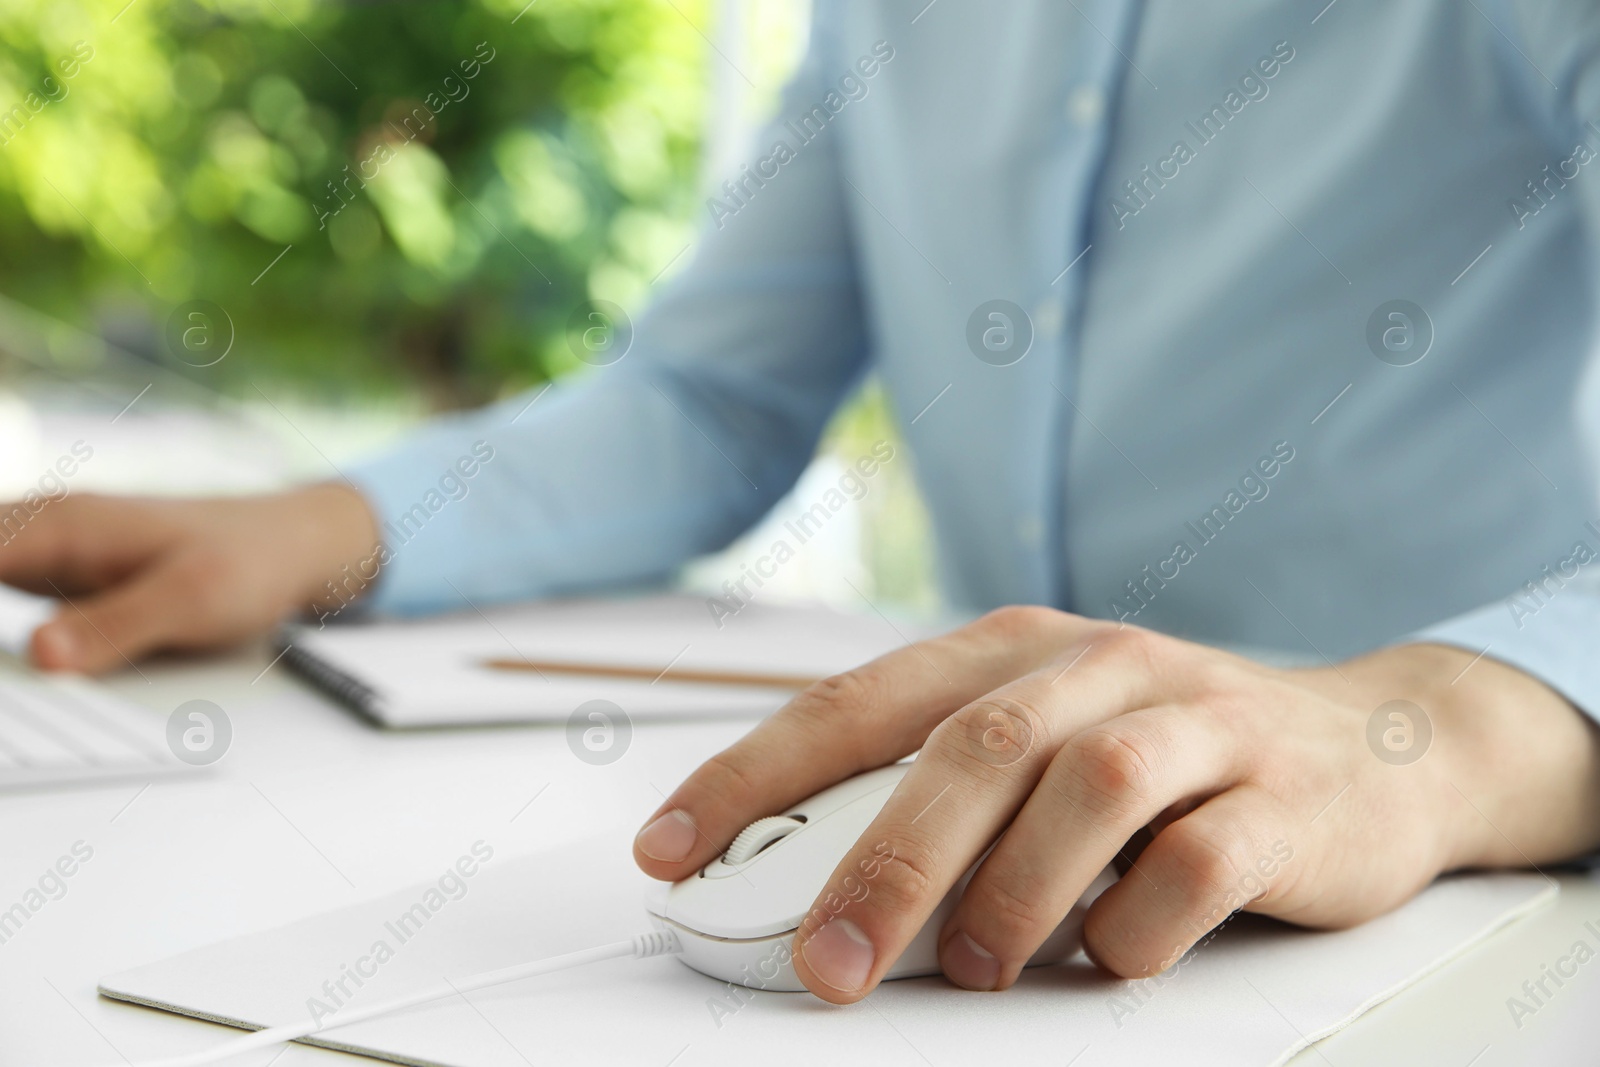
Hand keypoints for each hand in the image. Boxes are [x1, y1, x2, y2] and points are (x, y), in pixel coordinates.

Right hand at [0, 484, 380, 672]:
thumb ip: (114, 627)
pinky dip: (15, 643)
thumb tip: (42, 656)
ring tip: (26, 694)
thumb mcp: (189, 600)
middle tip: (17, 693)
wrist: (292, 546)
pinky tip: (32, 677)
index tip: (10, 664)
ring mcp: (52, 554)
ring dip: (4, 651)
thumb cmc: (250, 560)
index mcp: (62, 525)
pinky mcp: (66, 580)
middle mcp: (46, 531)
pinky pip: (13, 602)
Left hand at [634, 608, 1599, 1000]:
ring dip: (1008, 894)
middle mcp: (1101, 664)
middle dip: (882, 862)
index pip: (857, 702)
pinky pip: (1199, 863)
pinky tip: (1107, 959)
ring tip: (970, 970)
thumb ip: (948, 791)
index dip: (753, 775)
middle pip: (969, 748)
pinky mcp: (1281, 795)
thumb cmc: (1168, 756)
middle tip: (821, 964)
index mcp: (1016, 647)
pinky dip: (1135, 926)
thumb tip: (815, 886)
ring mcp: (1198, 720)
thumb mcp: (1048, 741)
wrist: (1375, 746)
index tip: (668, 852)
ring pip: (1083, 789)